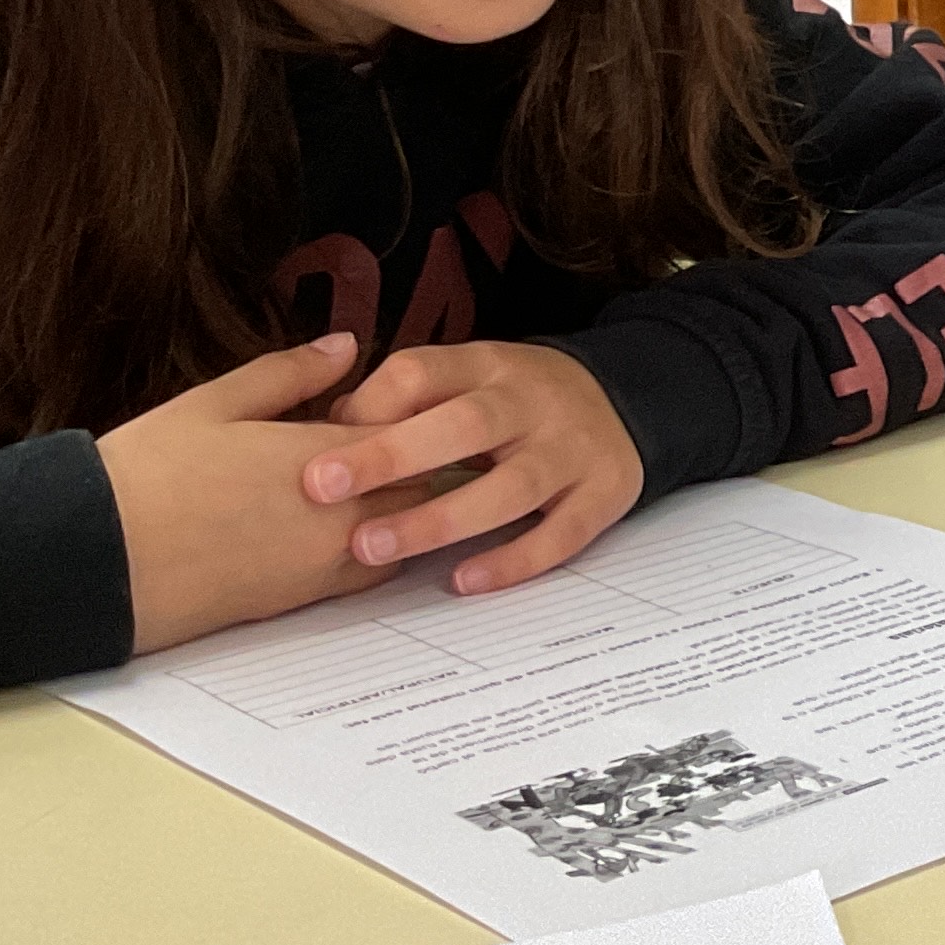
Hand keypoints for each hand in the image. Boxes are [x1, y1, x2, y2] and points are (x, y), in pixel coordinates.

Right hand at [101, 331, 399, 651]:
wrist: (96, 561)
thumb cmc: (146, 475)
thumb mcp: (214, 403)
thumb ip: (292, 373)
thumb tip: (346, 345)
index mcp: (324, 456)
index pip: (411, 430)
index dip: (405, 414)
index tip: (385, 405)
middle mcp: (340, 513)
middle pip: (420, 483)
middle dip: (413, 462)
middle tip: (385, 445)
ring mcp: (326, 563)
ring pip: (403, 532)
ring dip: (398, 510)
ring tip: (366, 487)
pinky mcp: (304, 601)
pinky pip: (369, 574)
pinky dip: (373, 551)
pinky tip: (338, 530)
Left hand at [301, 342, 645, 594]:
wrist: (629, 397)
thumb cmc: (518, 401)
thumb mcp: (469, 377)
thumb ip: (405, 401)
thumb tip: (328, 433)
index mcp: (490, 365)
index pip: (423, 372)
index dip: (369, 408)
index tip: (315, 451)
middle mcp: (535, 401)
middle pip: (467, 424)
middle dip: (394, 456)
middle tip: (323, 488)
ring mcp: (575, 448)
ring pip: (513, 486)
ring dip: (441, 519)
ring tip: (374, 548)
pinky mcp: (606, 492)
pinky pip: (563, 533)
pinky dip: (515, 559)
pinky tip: (465, 579)